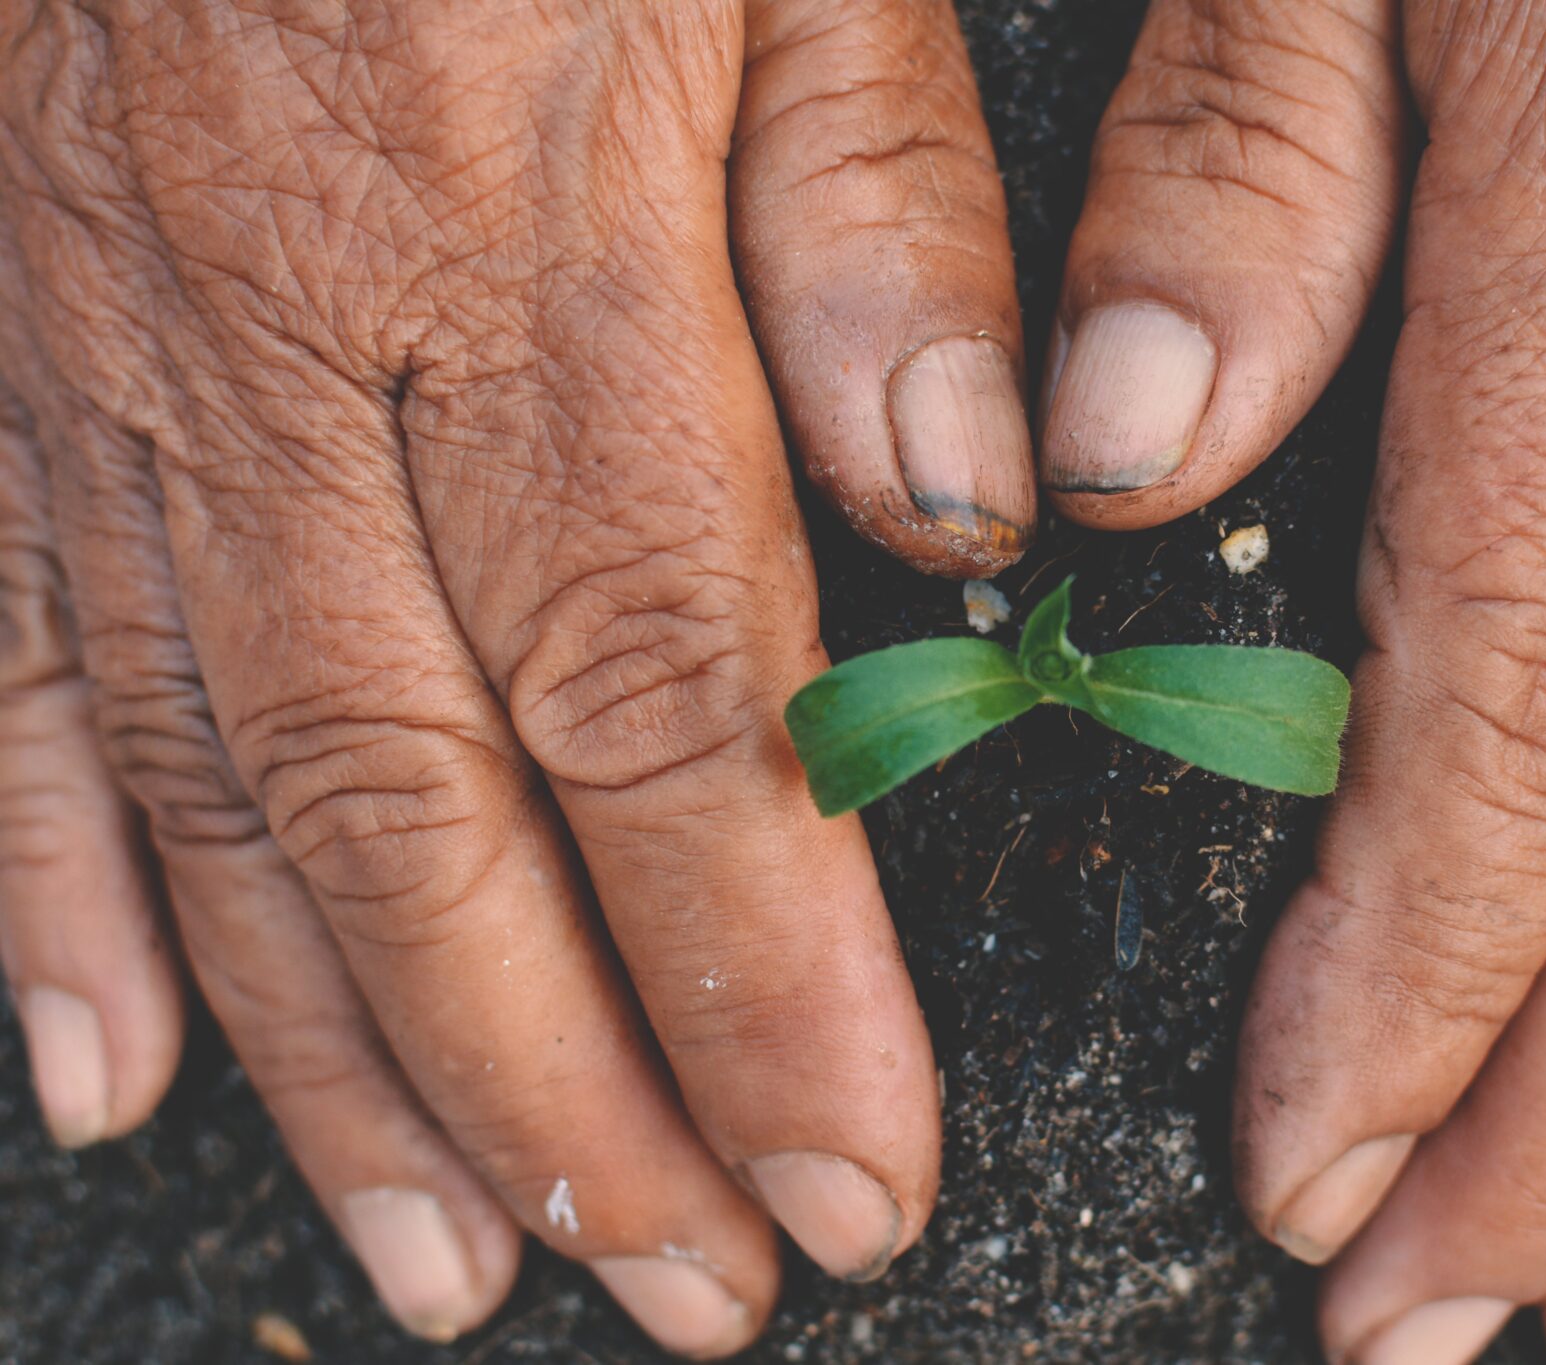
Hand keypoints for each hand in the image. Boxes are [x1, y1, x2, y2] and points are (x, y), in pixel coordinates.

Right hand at [0, 0, 1035, 1351]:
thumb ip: (872, 221)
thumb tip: (968, 508)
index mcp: (521, 233)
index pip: (670, 707)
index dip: (764, 978)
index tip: (855, 1171)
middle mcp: (284, 339)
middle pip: (441, 812)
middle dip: (577, 1089)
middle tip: (685, 1280)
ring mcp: (105, 359)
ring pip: (223, 797)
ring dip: (343, 1066)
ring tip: (464, 1259)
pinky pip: (0, 665)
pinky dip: (44, 895)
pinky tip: (105, 1070)